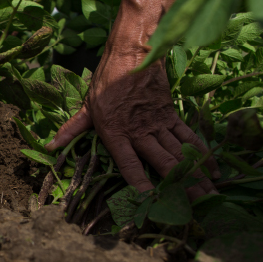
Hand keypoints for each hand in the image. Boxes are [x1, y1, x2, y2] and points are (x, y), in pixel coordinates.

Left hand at [45, 0, 219, 199]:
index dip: (139, 185)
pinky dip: (202, 153)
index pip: (129, 165)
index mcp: (117, 134)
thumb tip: (49, 146)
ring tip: (209, 195)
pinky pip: (189, 136)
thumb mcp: (86, 107)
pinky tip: (213, 169)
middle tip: (194, 207)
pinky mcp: (171, 115)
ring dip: (195, 174)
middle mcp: (140, 132)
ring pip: (180, 153)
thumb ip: (72, 129)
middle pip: (163, 163)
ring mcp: (158, 124)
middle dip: (179, 186)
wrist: (133, 54)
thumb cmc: (106, 82)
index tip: (149, 203)